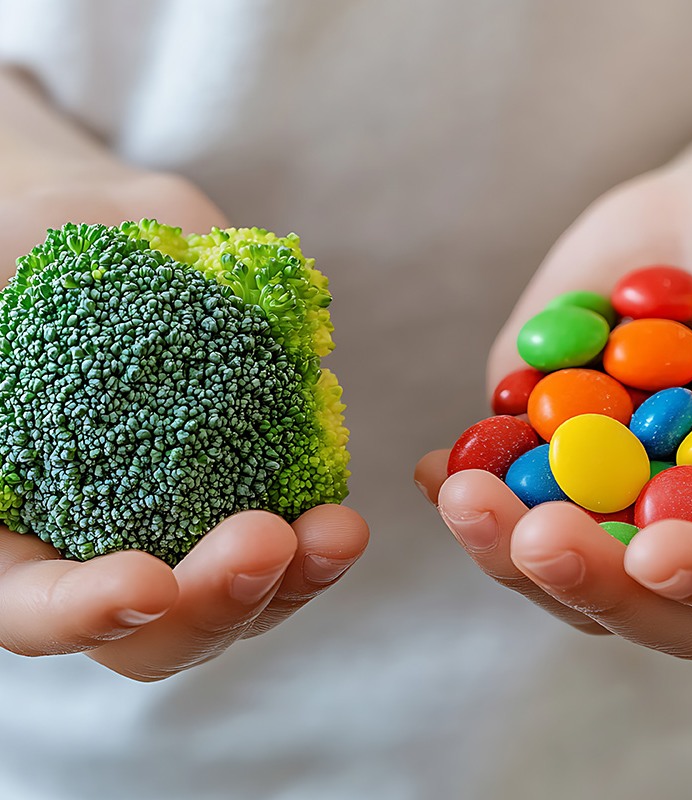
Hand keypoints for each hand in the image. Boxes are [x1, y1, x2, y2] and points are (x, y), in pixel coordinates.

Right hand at [0, 170, 368, 679]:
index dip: (78, 612)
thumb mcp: (17, 254)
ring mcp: (177, 531)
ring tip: (336, 533)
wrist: (107, 245)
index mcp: (15, 516)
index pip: (29, 603)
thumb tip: (106, 280)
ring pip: (230, 605)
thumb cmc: (30, 249)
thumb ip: (37, 290)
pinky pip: (285, 550)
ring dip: (288, 585)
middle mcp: (92, 543)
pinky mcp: (246, 498)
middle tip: (262, 543)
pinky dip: (315, 546)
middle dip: (210, 604)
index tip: (143, 583)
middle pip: (146, 634)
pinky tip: (342, 520)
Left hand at [416, 161, 691, 658]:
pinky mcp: (556, 470)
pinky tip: (433, 471)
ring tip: (461, 494)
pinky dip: (471, 496)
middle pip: (655, 605)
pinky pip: (513, 506)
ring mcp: (623, 506)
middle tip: (536, 539)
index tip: (657, 556)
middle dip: (591, 578)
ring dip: (505, 546)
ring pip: (566, 573)